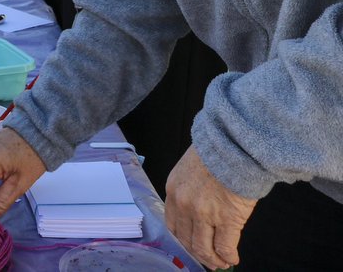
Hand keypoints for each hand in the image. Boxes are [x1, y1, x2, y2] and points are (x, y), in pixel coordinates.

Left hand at [165, 146, 256, 270]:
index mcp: (173, 190)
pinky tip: (232, 258)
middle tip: (208, 260)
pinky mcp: (226, 219)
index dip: (183, 240)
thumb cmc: (216, 153)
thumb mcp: (190, 170)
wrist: (233, 145)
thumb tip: (199, 213)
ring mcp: (203, 213)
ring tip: (221, 263)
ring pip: (203, 248)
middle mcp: (184, 204)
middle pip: (186, 240)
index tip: (191, 247)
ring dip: (213, 259)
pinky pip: (224, 247)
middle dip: (198, 254)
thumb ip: (189, 191)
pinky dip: (228, 256)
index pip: (172, 224)